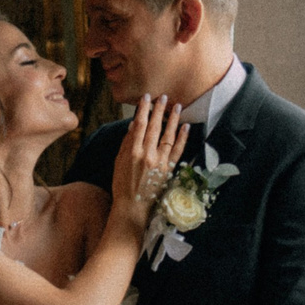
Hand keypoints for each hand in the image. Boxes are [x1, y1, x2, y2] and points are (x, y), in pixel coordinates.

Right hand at [108, 95, 189, 232]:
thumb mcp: (119, 162)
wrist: (132, 207)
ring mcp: (160, 162)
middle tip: (163, 97)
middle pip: (154, 127)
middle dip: (158, 110)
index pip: (139, 125)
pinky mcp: (169, 170)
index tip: (146, 98)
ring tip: (176, 106)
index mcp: (132, 152)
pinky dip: (183, 138)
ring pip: (168, 136)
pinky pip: (178, 150)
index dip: (143, 110)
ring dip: (173, 120)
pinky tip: (185, 126)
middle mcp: (147, 154)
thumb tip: (132, 125)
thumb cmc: (122, 185)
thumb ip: (126, 143)